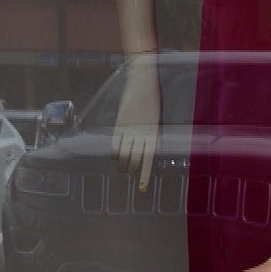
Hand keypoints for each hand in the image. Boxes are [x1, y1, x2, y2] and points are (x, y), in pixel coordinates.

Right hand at [111, 52, 161, 192]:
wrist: (142, 83)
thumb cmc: (153, 101)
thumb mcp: (156, 120)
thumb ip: (151, 135)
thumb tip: (147, 151)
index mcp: (153, 134)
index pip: (148, 160)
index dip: (144, 175)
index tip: (142, 187)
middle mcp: (140, 133)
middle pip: (133, 159)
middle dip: (131, 170)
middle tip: (129, 176)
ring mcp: (128, 128)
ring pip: (123, 153)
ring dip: (122, 163)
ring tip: (121, 170)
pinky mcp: (119, 122)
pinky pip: (115, 142)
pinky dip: (114, 151)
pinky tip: (114, 157)